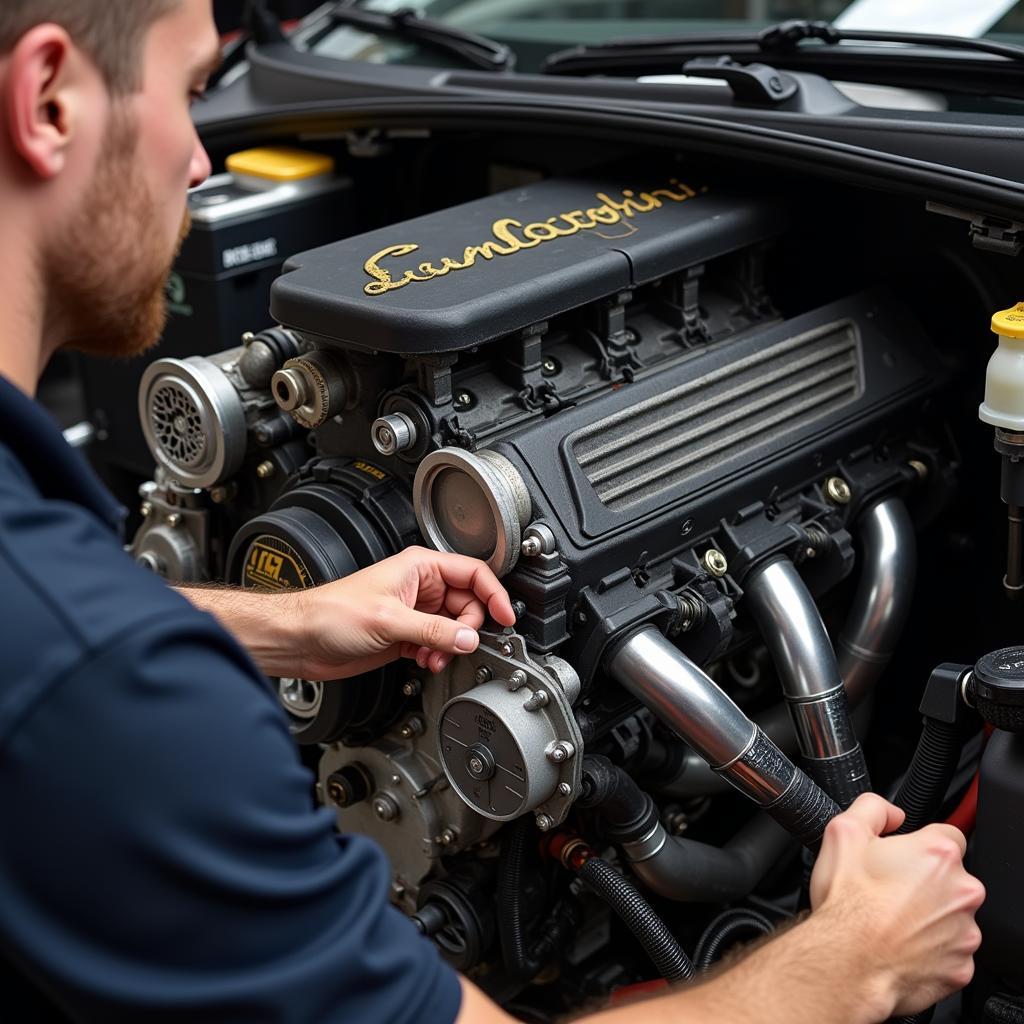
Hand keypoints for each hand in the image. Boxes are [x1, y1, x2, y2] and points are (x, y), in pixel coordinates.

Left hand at [292, 546, 516, 678]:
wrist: (302, 638)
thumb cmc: (331, 613)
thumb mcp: (389, 619)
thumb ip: (434, 630)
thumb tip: (469, 639)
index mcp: (420, 567)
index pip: (473, 574)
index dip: (494, 595)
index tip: (506, 617)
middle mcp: (421, 586)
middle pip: (468, 605)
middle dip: (467, 630)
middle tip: (457, 645)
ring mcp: (414, 610)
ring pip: (454, 627)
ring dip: (450, 647)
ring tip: (434, 658)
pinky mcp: (406, 634)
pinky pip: (437, 643)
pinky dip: (436, 655)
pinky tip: (423, 661)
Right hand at [809, 793, 985, 1018]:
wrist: (848, 963)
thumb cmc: (848, 904)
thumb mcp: (843, 831)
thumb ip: (873, 807)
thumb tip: (890, 812)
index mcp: (938, 855)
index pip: (947, 835)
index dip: (920, 844)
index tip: (903, 856)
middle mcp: (962, 892)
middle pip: (950, 877)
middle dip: (924, 881)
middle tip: (889, 889)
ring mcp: (965, 933)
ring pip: (951, 915)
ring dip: (928, 915)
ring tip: (890, 919)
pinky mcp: (961, 967)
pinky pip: (949, 951)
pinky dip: (930, 948)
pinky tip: (900, 944)